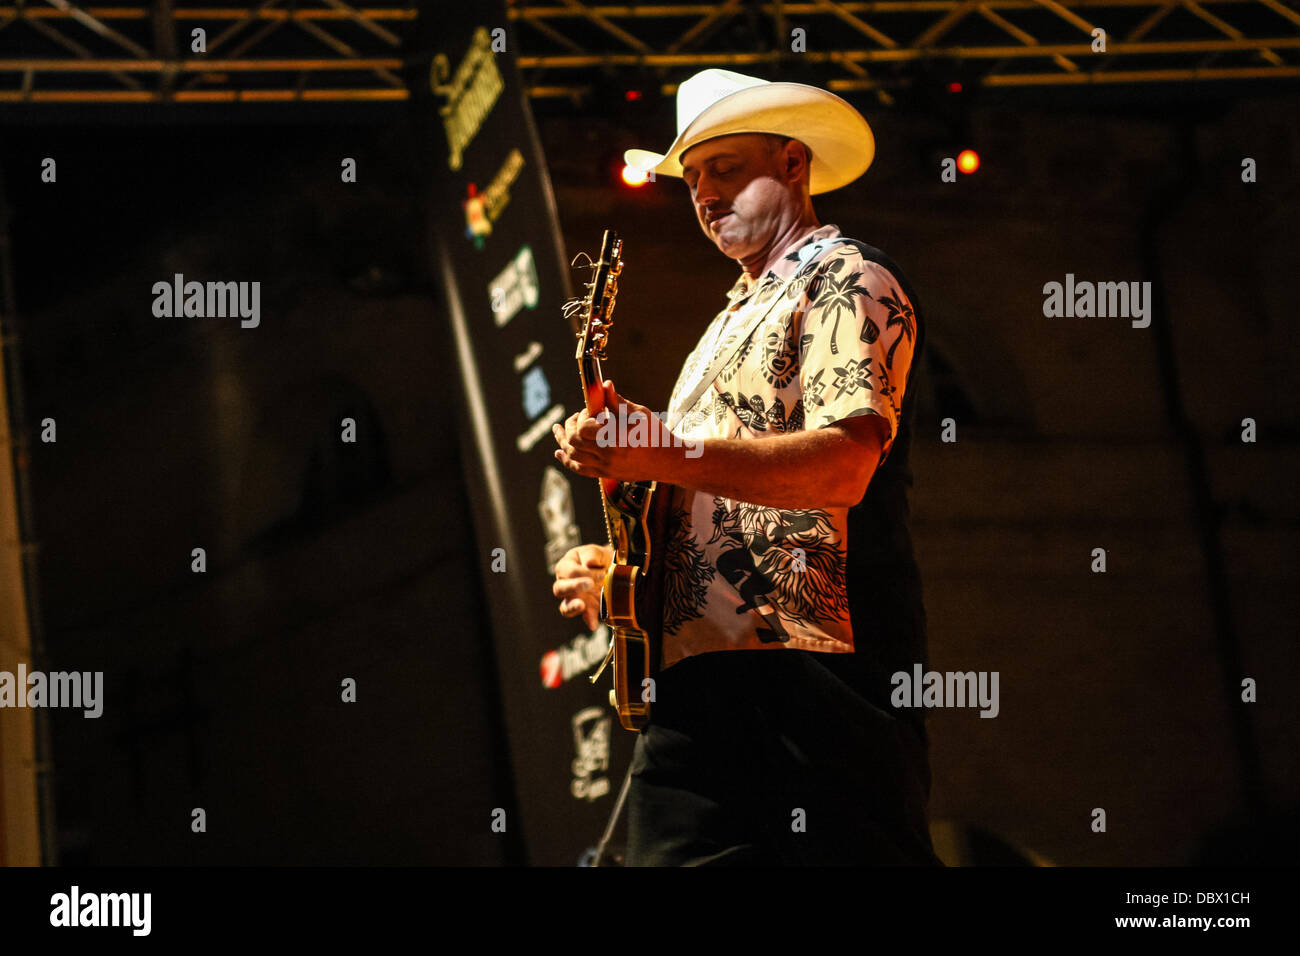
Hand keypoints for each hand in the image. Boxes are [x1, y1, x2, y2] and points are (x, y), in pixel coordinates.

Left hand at [551, 380, 667, 481]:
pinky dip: (567, 461)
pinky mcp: (606, 474)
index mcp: (615, 440)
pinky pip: (580, 470)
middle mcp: (608, 457)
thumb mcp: (639, 413)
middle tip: (575, 417)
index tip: (591, 410)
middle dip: (569, 427)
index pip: (583, 429)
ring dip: (562, 442)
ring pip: (573, 457)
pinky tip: (559, 452)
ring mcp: (605, 468)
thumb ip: (617, 401)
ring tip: (558, 430)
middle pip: (574, 442)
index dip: (582, 417)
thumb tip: (604, 384)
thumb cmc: (655, 434)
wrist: (667, 461)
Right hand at [552, 543, 612, 630]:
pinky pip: (584, 616)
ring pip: (565, 607)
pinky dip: (588, 620)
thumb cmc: (600, 558)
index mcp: (566, 566)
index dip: (584, 572)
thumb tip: (589, 562)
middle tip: (590, 584)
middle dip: (574, 587)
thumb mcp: (596, 551)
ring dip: (573, 607)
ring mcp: (574, 598)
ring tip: (582, 606)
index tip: (602, 572)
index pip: (568, 571)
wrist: (613, 567)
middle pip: (559, 589)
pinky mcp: (587, 608)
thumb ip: (592, 554)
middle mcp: (566, 583)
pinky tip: (593, 624)